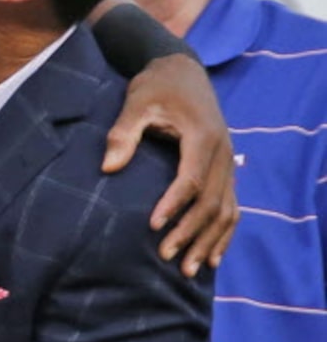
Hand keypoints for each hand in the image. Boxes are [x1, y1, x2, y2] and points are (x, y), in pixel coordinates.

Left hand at [102, 53, 237, 276]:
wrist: (182, 70)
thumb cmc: (155, 87)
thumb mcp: (136, 102)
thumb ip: (124, 132)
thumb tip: (108, 167)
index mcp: (202, 136)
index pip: (191, 179)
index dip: (174, 204)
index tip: (153, 226)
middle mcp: (222, 151)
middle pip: (212, 201)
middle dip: (190, 232)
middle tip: (167, 258)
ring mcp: (227, 161)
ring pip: (226, 209)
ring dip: (210, 241)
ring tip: (191, 271)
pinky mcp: (225, 167)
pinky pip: (232, 205)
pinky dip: (224, 232)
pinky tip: (213, 257)